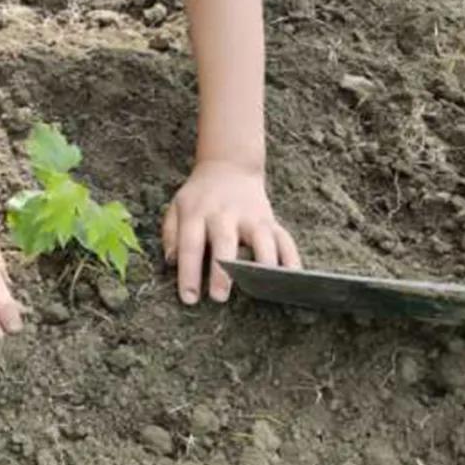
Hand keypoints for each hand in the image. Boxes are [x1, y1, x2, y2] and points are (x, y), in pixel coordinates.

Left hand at [162, 161, 300, 304]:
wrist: (228, 166)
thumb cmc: (199, 197)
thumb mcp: (176, 208)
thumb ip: (171, 235)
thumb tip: (171, 262)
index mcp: (197, 213)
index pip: (190, 244)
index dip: (189, 272)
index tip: (190, 298)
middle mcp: (224, 214)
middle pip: (224, 242)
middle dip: (223, 271)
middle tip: (220, 297)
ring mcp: (251, 216)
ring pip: (261, 239)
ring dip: (263, 262)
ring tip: (264, 287)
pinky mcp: (271, 221)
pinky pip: (285, 240)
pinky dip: (291, 259)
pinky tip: (293, 278)